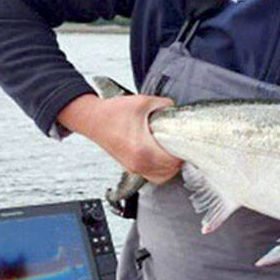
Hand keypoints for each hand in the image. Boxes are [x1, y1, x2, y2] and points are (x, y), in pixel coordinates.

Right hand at [57, 92, 181, 182]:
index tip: (187, 142)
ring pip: (162, 177)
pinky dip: (161, 170)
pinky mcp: (130, 167)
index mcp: (143, 149)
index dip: (185, 152)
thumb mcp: (144, 102)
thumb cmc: (112, 112)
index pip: (174, 161)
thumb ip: (165, 105)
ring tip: (173, 151)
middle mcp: (138, 163)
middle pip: (171, 171)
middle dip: (179, 158)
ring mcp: (133, 167)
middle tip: (182, 145)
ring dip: (171, 166)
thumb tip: (177, 109)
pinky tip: (162, 156)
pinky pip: (153, 175)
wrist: (91, 118)